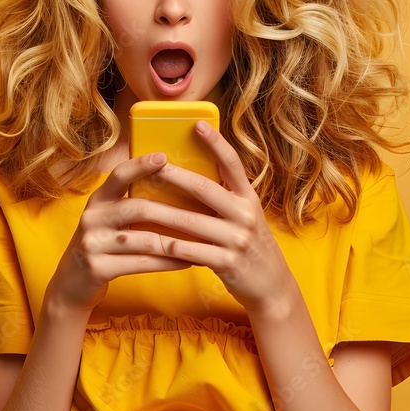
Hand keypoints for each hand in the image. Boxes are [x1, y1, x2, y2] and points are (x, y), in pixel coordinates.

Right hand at [46, 152, 192, 315]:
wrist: (71, 284)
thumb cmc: (102, 245)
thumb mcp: (108, 220)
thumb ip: (129, 204)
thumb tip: (174, 186)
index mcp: (98, 200)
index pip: (119, 175)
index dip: (140, 165)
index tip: (164, 156)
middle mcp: (92, 218)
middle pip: (138, 208)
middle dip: (173, 212)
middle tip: (202, 214)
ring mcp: (92, 244)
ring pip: (144, 240)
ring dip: (177, 242)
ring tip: (202, 242)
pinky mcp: (98, 268)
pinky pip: (141, 264)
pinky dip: (167, 263)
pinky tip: (186, 262)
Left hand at [126, 121, 296, 317]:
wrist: (272, 285)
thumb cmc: (249, 245)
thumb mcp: (244, 216)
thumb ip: (224, 198)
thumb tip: (189, 176)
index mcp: (248, 198)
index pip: (232, 163)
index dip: (216, 143)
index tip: (197, 125)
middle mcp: (245, 214)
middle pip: (204, 188)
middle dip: (174, 175)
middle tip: (151, 163)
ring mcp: (237, 239)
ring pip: (191, 221)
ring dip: (161, 213)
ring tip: (137, 205)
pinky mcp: (227, 263)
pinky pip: (192, 251)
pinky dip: (170, 246)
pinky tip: (151, 242)